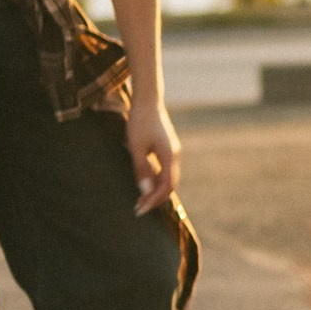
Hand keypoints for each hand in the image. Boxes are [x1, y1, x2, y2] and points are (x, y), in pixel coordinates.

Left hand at [126, 98, 180, 213]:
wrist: (147, 100)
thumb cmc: (140, 122)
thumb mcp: (136, 147)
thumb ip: (141, 170)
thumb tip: (144, 192)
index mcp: (170, 156)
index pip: (166, 186)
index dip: (154, 200)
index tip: (140, 210)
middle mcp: (174, 156)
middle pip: (169, 185)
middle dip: (155, 199)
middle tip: (139, 209)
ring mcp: (172, 151)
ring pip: (167, 178)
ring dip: (155, 190)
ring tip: (140, 200)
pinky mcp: (166, 148)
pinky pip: (164, 169)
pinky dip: (155, 180)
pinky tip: (144, 184)